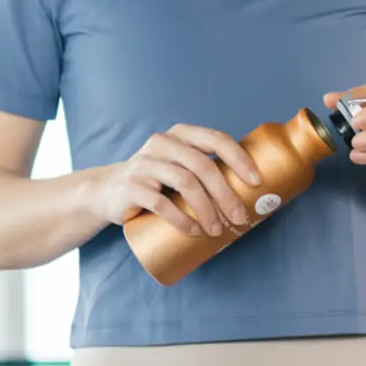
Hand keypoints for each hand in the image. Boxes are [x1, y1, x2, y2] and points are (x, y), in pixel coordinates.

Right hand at [97, 126, 261, 237]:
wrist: (109, 191)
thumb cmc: (157, 181)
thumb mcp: (180, 166)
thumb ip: (207, 169)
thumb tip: (253, 194)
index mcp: (181, 135)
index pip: (215, 139)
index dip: (239, 158)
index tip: (257, 182)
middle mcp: (162, 143)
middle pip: (202, 165)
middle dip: (226, 193)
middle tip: (239, 217)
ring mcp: (145, 164)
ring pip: (185, 183)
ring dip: (206, 210)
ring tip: (217, 230)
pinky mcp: (131, 187)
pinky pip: (160, 203)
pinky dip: (181, 219)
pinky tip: (194, 231)